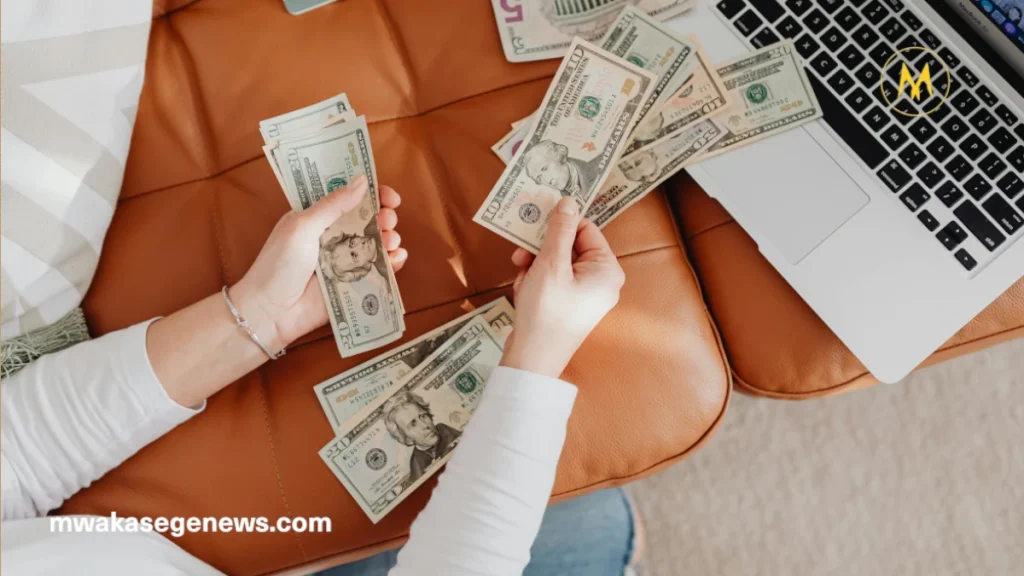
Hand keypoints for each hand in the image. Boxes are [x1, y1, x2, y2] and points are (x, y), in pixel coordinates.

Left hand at [230, 175, 406, 351]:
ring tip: (390, 240)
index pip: (350, 198)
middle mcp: (334, 236)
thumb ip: (333, 205)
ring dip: (390, 238)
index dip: (372, 193)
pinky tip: (396, 258)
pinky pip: (379, 270)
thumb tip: (362, 181)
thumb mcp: (302, 227)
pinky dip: (393, 263)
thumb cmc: (279, 264)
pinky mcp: (353, 283)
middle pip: (369, 219)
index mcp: (319, 217)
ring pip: (377, 244)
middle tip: (387, 220)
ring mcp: (346, 260)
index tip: (389, 197)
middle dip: (384, 216)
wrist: (271, 311)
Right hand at [501, 196, 624, 377]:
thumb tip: (568, 201)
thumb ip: (560, 230)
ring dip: (534, 266)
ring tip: (523, 281)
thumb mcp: (550, 264)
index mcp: (607, 270)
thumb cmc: (545, 312)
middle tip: (520, 257)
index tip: (534, 227)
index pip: (585, 229)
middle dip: (542, 250)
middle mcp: (601, 281)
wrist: (533, 359)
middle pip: (569, 245)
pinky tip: (524, 292)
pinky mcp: (569, 305)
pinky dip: (535, 281)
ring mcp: (585, 295)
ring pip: (556, 262)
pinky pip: (552, 279)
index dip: (559, 226)